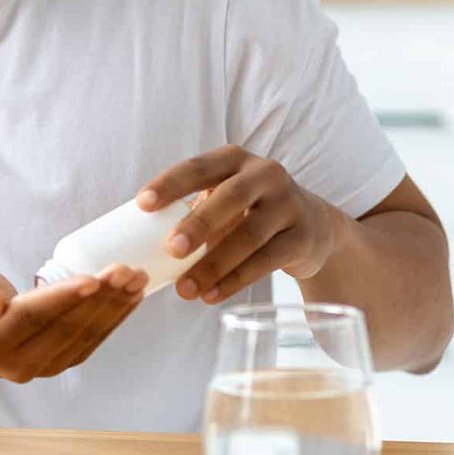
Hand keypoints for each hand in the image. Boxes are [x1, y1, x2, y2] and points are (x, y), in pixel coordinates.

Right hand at [0, 260, 146, 383]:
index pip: (32, 317)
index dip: (63, 297)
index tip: (92, 277)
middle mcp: (17, 364)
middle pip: (65, 327)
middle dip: (101, 297)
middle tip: (126, 268)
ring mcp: (41, 368)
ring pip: (84, 335)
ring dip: (115, 306)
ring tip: (137, 277)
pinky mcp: (58, 363)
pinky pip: (91, 340)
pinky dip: (114, 317)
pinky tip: (132, 295)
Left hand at [138, 145, 343, 304]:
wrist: (314, 227)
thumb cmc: (249, 211)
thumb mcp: (225, 198)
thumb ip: (192, 211)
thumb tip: (139, 245)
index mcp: (234, 159)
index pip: (198, 167)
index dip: (170, 184)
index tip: (142, 204)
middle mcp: (265, 174)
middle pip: (230, 197)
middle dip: (198, 224)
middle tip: (170, 249)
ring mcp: (289, 204)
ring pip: (249, 235)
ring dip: (214, 265)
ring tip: (185, 290)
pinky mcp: (303, 237)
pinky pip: (266, 261)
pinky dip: (236, 280)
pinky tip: (212, 295)